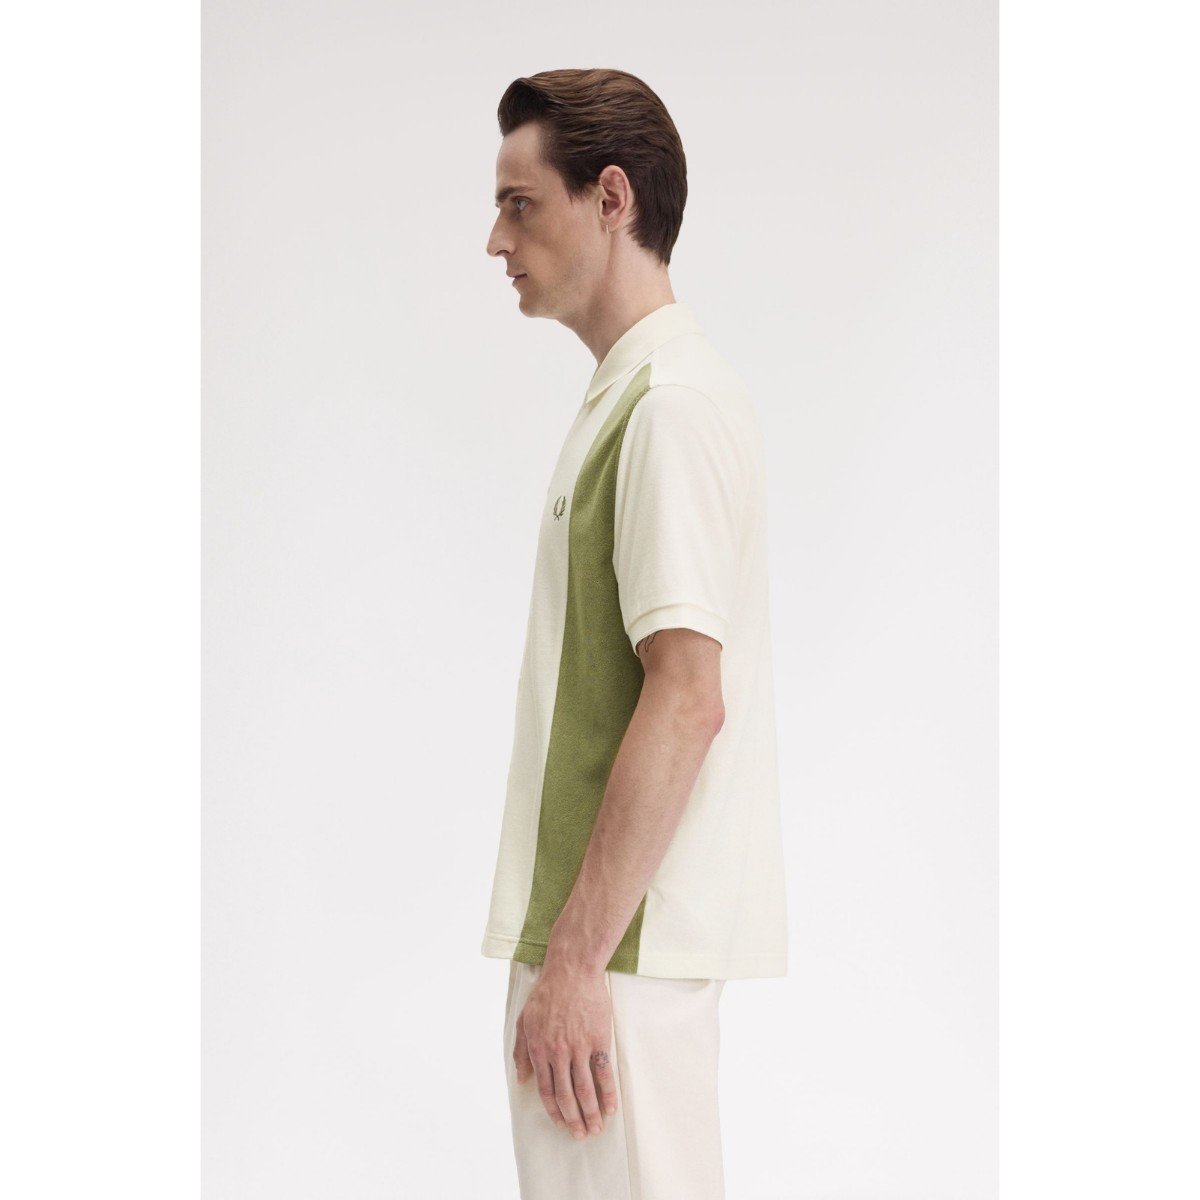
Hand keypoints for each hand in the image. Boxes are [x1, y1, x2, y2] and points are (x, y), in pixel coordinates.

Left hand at [512, 959, 618, 1137]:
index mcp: (539, 1049)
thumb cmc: (547, 992)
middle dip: (573, 1119)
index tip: (561, 1124)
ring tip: (596, 1129)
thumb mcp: (524, 1019)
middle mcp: (558, 1053)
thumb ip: (520, 1051)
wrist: (572, 971)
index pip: (546, 1089)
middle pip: (566, 1095)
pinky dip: (607, 1093)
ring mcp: (579, 1048)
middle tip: (580, 1135)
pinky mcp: (598, 1040)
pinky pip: (603, 1073)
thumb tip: (522, 1079)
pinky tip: (610, 1108)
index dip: (554, 1110)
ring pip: (585, 1089)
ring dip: (590, 1113)